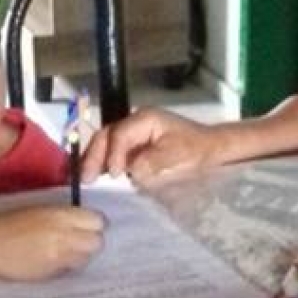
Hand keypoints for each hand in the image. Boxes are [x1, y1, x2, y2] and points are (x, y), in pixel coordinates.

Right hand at [0, 206, 104, 280]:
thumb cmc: (9, 223)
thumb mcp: (40, 210)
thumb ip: (65, 217)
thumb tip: (85, 225)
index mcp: (60, 215)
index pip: (97, 221)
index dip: (94, 224)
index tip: (89, 226)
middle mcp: (63, 236)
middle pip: (97, 242)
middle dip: (91, 242)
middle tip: (80, 241)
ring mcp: (58, 256)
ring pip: (86, 258)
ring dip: (80, 255)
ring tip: (64, 251)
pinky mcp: (50, 273)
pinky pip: (68, 270)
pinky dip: (65, 266)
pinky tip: (51, 260)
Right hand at [82, 108, 223, 185]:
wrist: (211, 150)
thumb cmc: (196, 151)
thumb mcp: (176, 158)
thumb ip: (151, 163)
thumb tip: (130, 171)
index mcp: (145, 119)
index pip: (120, 134)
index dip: (113, 154)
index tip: (114, 174)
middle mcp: (135, 122)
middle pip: (106, 135)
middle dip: (94, 156)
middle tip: (86, 178)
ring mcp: (133, 133)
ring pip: (105, 143)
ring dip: (95, 160)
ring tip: (86, 179)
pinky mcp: (134, 145)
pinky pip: (113, 152)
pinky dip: (103, 163)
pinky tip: (97, 177)